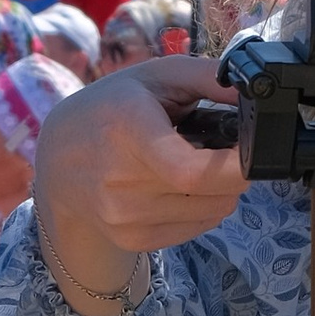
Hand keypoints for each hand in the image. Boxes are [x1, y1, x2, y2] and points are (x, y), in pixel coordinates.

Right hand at [29, 56, 246, 301]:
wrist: (58, 159)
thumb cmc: (113, 108)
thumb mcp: (155, 76)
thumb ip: (208, 77)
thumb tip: (256, 88)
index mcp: (128, 131)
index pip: (192, 172)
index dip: (235, 168)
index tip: (254, 151)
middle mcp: (121, 182)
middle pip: (213, 194)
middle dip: (234, 172)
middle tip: (223, 149)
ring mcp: (124, 217)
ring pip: (213, 213)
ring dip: (220, 191)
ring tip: (194, 164)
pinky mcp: (131, 239)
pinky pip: (196, 229)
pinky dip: (203, 208)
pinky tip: (180, 186)